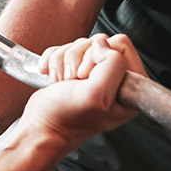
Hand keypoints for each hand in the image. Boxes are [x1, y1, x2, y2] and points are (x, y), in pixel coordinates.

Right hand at [23, 34, 144, 146]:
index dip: (100, 57)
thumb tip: (102, 43)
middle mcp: (115, 81)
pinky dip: (54, 61)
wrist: (40, 128)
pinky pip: (65, 48)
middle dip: (79, 59)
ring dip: (65, 61)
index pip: (121, 46)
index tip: (89, 79)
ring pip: (81, 44)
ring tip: (63, 83)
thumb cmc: (66, 118)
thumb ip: (112, 64)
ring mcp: (94, 75)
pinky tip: (54, 79)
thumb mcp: (96, 94)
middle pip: (99, 42)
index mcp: (130, 89)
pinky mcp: (76, 70)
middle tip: (75, 82)